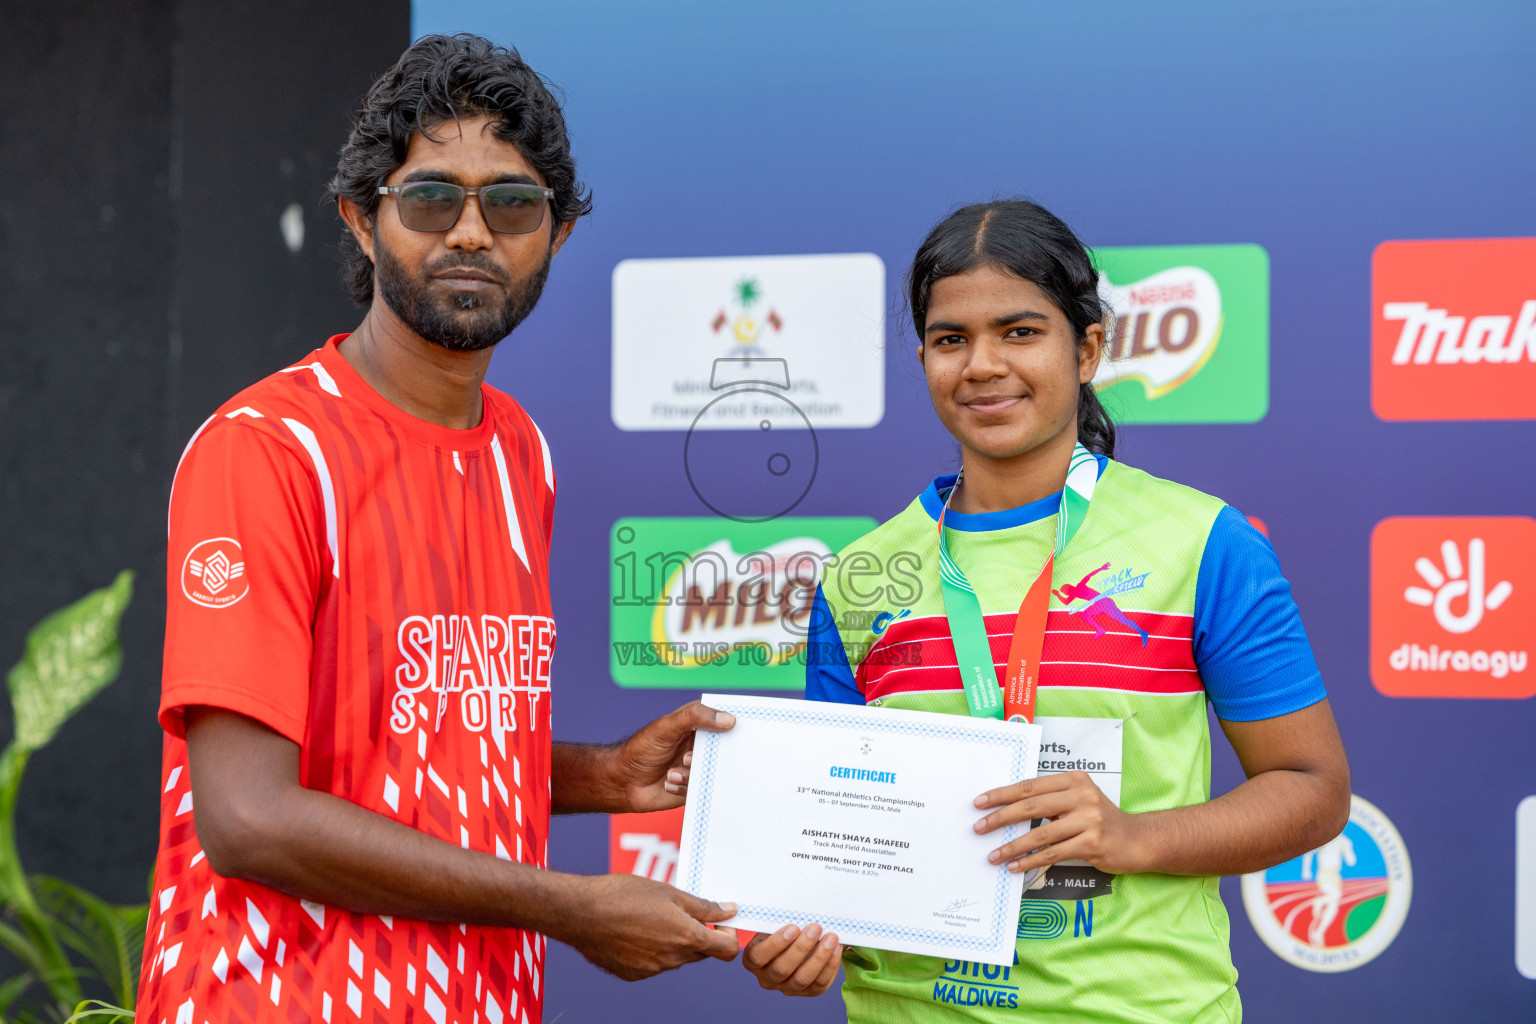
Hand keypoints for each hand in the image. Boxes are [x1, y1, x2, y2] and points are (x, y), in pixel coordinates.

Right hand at [556, 874, 738, 980]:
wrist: (581, 913)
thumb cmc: (624, 895)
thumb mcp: (669, 892)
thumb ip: (703, 906)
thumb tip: (730, 910)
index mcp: (686, 937)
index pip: (727, 950)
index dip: (728, 935)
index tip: (718, 921)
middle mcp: (673, 959)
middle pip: (702, 953)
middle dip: (699, 935)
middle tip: (682, 912)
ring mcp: (652, 970)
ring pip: (676, 958)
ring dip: (674, 942)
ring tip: (651, 917)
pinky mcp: (634, 975)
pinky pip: (654, 964)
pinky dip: (653, 951)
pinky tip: (635, 931)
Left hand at [612, 700, 734, 812]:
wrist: (622, 781)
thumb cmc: (641, 749)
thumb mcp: (667, 727)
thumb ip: (696, 718)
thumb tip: (729, 719)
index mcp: (697, 725)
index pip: (725, 720)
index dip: (734, 725)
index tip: (738, 730)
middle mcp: (700, 745)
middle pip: (724, 749)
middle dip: (711, 757)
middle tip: (688, 758)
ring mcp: (697, 766)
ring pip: (712, 771)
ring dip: (690, 774)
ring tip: (671, 773)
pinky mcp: (692, 786)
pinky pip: (701, 788)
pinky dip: (685, 787)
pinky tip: (668, 782)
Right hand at [742, 923, 841, 996]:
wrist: (796, 941)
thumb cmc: (783, 928)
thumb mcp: (775, 922)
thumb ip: (780, 919)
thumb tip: (800, 908)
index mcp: (753, 959)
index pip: (759, 956)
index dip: (776, 943)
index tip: (793, 927)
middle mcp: (767, 978)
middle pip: (782, 969)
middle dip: (801, 948)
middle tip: (816, 928)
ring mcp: (787, 987)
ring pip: (802, 979)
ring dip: (819, 958)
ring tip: (831, 938)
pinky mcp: (806, 992)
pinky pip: (819, 984)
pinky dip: (830, 966)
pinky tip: (836, 949)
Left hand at [972, 771, 1148, 875]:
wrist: (1137, 840)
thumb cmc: (1100, 820)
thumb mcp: (1078, 799)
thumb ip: (1051, 799)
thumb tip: (1008, 808)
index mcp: (1074, 780)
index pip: (1030, 786)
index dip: (1002, 794)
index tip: (980, 802)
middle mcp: (1082, 796)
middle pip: (1031, 806)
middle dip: (1000, 818)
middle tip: (978, 827)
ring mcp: (1088, 820)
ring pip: (1040, 834)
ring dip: (1012, 846)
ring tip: (993, 855)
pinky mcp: (1092, 844)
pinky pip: (1053, 853)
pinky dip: (1031, 861)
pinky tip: (1015, 866)